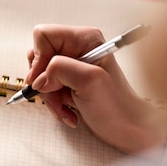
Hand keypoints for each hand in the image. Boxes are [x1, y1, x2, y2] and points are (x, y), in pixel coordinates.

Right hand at [25, 24, 166, 153]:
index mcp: (84, 39)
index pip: (44, 35)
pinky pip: (47, 89)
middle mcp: (77, 48)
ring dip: (49, 96)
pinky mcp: (69, 81)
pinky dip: (54, 103)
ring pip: (40, 75)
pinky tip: (68, 111)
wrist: (128, 129)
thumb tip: (38, 76)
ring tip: (66, 107)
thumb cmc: (117, 106)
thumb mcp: (89, 81)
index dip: (39, 58)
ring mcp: (72, 66)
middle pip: (38, 57)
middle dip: (44, 81)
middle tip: (58, 94)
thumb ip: (60, 68)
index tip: (44, 80)